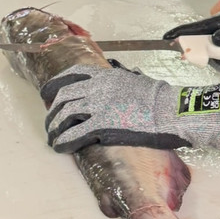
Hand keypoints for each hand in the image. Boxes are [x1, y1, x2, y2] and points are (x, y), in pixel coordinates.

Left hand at [41, 62, 219, 154]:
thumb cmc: (160, 97)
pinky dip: (63, 141)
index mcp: (106, 75)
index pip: (72, 74)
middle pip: (63, 96)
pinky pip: (74, 134)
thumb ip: (124, 76)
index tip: (47, 94)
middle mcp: (98, 87)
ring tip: (53, 138)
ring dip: (54, 128)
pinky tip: (60, 147)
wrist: (171, 110)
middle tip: (50, 123)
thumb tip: (120, 71)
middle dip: (52, 111)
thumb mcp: (138, 79)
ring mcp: (99, 105)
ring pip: (64, 115)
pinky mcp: (102, 125)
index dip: (55, 84)